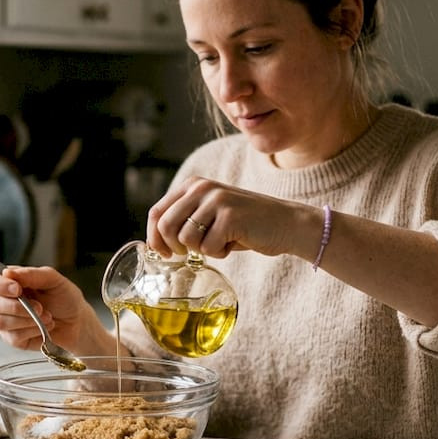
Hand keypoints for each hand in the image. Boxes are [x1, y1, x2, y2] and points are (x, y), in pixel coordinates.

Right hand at [0, 264, 108, 354]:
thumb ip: (31, 274)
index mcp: (10, 282)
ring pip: (0, 322)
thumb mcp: (53, 280)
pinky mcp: (13, 339)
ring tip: (46, 316)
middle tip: (39, 306)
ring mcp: (7, 321)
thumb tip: (7, 272)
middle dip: (16, 306)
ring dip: (26, 319)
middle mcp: (4, 301)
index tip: (17, 289)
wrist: (78, 322)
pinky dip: (32, 331)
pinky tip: (44, 327)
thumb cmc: (65, 298)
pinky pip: (13, 337)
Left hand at [146, 175, 309, 258]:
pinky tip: (234, 242)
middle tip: (192, 253)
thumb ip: (184, 219)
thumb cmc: (243, 225)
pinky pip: (208, 248)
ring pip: (186, 239)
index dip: (154, 238)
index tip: (164, 253)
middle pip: (166, 226)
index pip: (156, 213)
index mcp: (192, 184)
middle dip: (175, 248)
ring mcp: (216, 200)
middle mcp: (201, 188)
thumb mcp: (208, 214)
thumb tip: (152, 243)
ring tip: (221, 241)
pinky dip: (220, 253)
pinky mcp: (229, 216)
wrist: (285, 223)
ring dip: (203, 250)